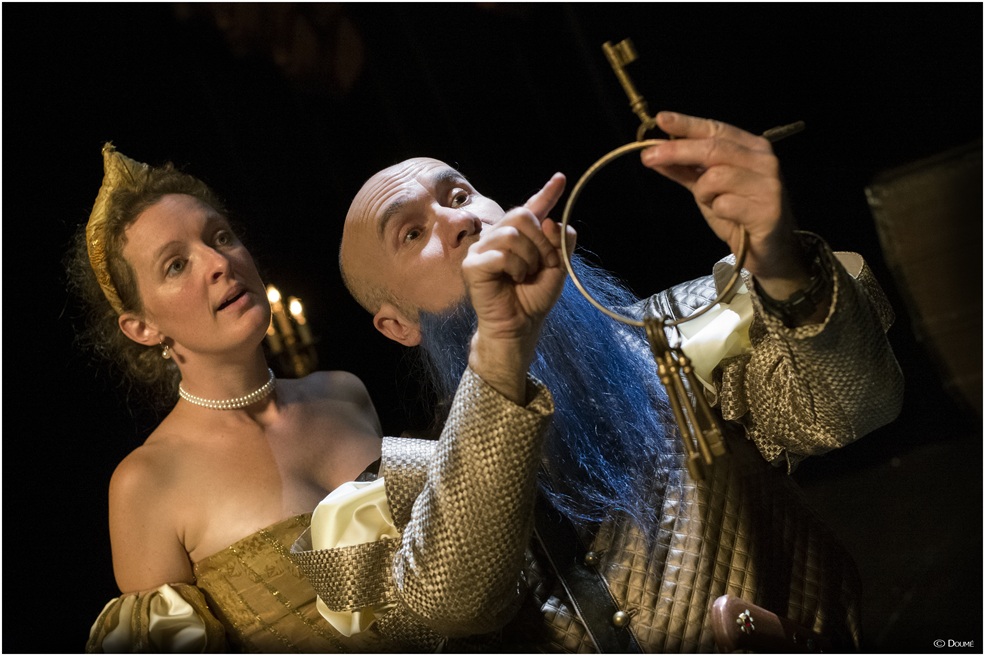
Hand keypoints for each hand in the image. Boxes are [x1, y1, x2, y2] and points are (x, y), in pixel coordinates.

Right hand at [464, 173, 575, 402]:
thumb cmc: (533, 298)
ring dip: (529, 257)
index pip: (533, 208)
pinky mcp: (472, 265)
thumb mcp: (558, 268)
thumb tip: (552, 220)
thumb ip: (560, 242)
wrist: (520, 326)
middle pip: (522, 214)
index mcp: (518, 236)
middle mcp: (497, 237)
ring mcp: (481, 249)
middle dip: (541, 241)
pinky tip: (513, 280)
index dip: (547, 192)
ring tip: (526, 275)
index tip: (561, 178)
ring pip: (512, 234)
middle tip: (543, 264)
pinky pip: (501, 253)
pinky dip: (515, 267)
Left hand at [640, 111, 812, 296]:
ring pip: (717, 176)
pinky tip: (730, 216)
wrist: (769, 251)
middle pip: (713, 148)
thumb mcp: (707, 191)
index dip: (688, 124)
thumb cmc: (738, 216)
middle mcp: (764, 160)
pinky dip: (718, 211)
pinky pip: (725, 204)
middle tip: (648, 157)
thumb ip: (685, 171)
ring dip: (703, 192)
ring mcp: (769, 184)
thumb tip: (654, 155)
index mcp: (752, 148)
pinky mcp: (768, 210)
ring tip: (713, 203)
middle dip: (677, 151)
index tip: (661, 119)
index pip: (717, 129)